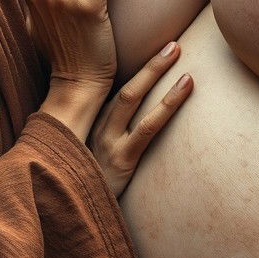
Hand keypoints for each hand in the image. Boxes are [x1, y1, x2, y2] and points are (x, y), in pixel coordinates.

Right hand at [90, 41, 192, 196]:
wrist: (72, 214)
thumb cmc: (92, 187)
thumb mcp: (94, 160)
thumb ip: (109, 139)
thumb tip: (133, 124)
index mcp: (92, 124)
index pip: (112, 89)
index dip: (133, 69)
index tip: (153, 50)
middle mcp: (97, 128)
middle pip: (124, 87)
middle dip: (149, 63)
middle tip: (173, 43)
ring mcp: (108, 142)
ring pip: (132, 98)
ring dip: (155, 71)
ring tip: (178, 52)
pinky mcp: (122, 160)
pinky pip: (148, 128)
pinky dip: (168, 104)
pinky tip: (186, 87)